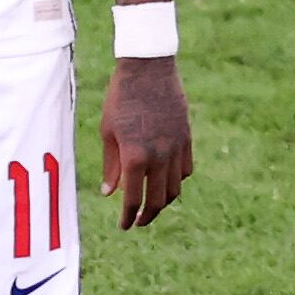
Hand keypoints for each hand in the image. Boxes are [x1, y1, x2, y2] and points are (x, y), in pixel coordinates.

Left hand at [100, 56, 193, 228]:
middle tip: (138, 221)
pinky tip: (166, 180)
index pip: (132, 199)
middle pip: (157, 200)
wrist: (147, 68)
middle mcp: (159, 156)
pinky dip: (176, 181)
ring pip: (175, 188)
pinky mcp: (186, 138)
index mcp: (135, 156)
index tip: (124, 226)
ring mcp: (176, 148)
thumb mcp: (108, 131)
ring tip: (152, 204)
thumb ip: (111, 165)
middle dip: (147, 216)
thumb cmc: (120, 98)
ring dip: (163, 201)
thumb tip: (109, 194)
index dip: (127, 217)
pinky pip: (186, 170)